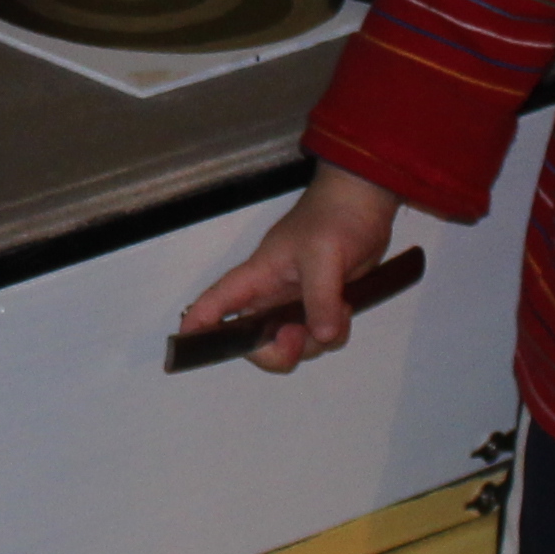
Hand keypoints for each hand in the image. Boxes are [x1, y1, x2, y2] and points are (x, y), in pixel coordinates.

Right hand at [179, 164, 408, 373]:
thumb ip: (320, 298)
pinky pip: (320, 335)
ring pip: (294, 343)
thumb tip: (322, 335)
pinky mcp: (321, 304)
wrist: (366, 203)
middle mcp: (272, 295)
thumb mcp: (323, 256)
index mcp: (259, 276)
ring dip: (316, 339)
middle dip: (277, 350)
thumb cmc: (334, 217)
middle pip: (257, 340)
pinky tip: (345, 307)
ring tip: (337, 310)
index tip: (188, 345)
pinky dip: (334, 331)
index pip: (219, 301)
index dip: (201, 324)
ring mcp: (297, 302)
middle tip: (298, 339)